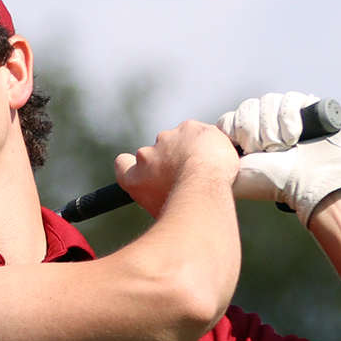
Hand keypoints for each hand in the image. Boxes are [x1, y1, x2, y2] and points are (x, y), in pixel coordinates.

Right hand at [114, 120, 239, 215]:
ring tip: (208, 168)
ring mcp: (166, 139)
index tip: (145, 170)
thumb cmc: (184, 208)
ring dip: (189, 150)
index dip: (131, 165)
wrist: (203, 189)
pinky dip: (207, 141)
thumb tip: (167, 204)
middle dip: (170, 161)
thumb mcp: (162, 212)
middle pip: (155, 154)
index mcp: (135, 177)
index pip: (122, 164)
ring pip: (178, 142)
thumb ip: (157, 199)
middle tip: (190, 176)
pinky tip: (217, 156)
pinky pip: (198, 133)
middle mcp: (145, 155)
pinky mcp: (188, 127)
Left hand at [219, 92, 340, 224]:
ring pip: (268, 101)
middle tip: (266, 149)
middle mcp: (266, 125)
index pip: (231, 119)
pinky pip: (290, 98)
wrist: (310, 182)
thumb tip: (195, 152)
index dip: (237, 129)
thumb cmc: (273, 182)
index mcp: (247, 139)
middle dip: (255, 129)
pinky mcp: (308, 107)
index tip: (247, 149)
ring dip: (272, 125)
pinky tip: (295, 135)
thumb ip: (211, 163)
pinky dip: (289, 116)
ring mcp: (287, 116)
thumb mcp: (234, 175)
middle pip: (248, 107)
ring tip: (283, 146)